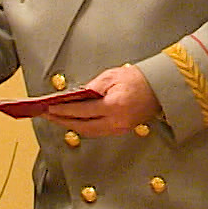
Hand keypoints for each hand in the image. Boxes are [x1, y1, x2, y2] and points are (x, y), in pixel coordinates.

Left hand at [41, 64, 161, 136]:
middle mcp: (117, 121)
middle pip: (83, 126)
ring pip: (89, 132)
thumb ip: (91, 87)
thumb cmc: (138, 78)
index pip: (81, 111)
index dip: (63, 110)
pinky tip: (74, 121)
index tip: (49, 107)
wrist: (160, 86)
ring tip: (57, 118)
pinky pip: (98, 131)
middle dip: (62, 121)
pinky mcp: (122, 129)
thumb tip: (73, 96)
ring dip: (71, 125)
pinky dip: (84, 127)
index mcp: (114, 106)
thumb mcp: (110, 76)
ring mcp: (120, 128)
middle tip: (47, 115)